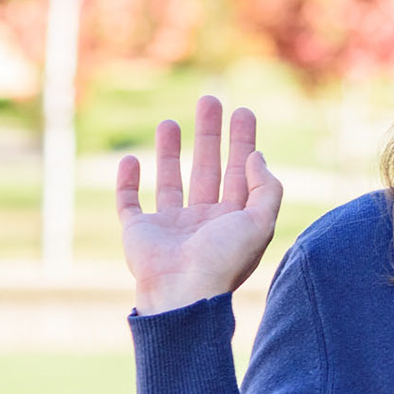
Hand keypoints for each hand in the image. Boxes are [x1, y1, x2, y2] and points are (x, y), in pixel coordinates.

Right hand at [116, 96, 282, 314]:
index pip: (239, 172)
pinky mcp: (138, 232)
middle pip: (207, 168)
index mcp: (232, 220)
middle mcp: (202, 222)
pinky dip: (127, 181)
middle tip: (210, 100)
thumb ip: (266, 189)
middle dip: (209, 135)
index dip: (242, 141)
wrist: (182, 292)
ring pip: (170, 180)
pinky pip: (129, 202)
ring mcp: (169, 226)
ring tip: (170, 121)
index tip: (242, 111)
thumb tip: (256, 156)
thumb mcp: (260, 223)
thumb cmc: (223, 260)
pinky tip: (131, 159)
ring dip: (170, 151)